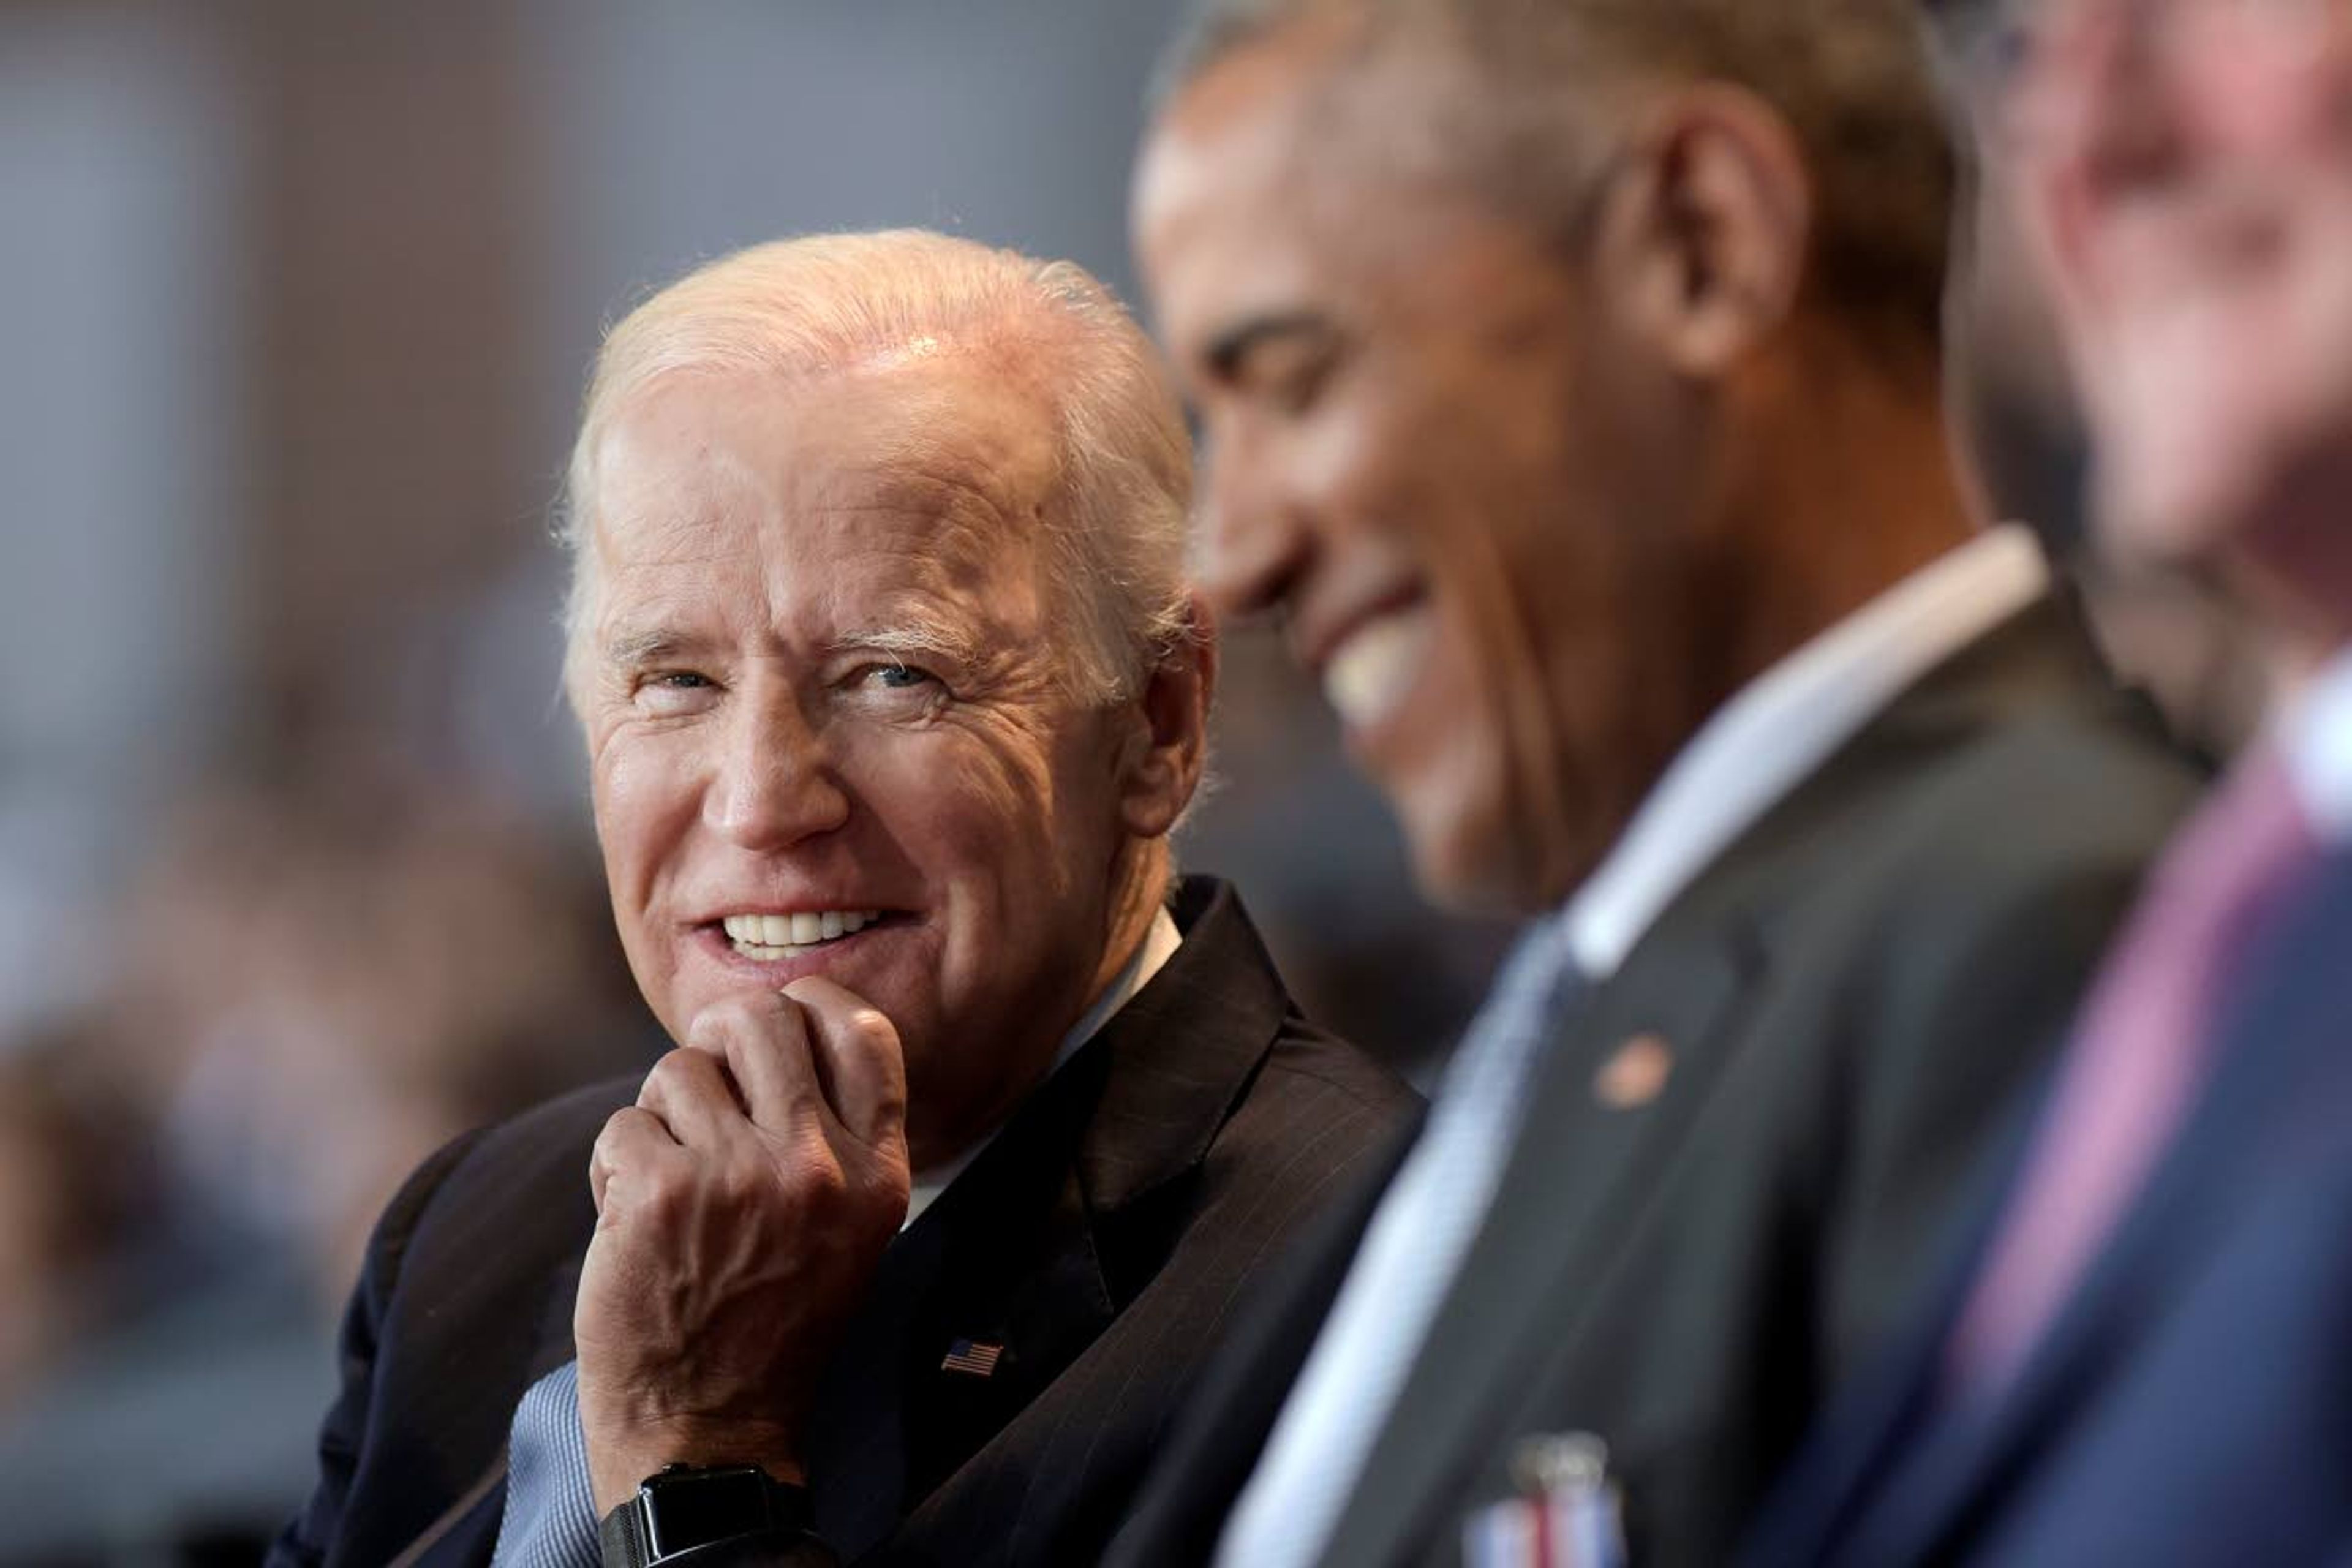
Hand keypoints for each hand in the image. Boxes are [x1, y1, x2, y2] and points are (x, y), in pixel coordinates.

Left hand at [574, 977, 910, 1513]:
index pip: (863, 1032)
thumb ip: (836, 1138)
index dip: (814, 1000)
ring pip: (679, 1068)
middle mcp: (817, 1167)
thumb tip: (788, 1028)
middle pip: (764, 1020)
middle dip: (720, 1036)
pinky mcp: (659, 1193)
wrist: (708, 1430)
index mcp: (876, 1175)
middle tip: (702, 1077)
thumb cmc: (771, 1325)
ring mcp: (738, 1177)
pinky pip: (623, 1124)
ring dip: (660, 1114)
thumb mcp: (849, 1231)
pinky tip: (632, 1217)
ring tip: (670, 1179)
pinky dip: (614, 1165)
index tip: (784, 1011)